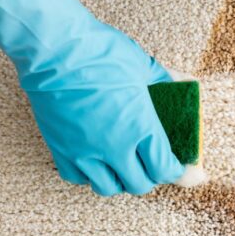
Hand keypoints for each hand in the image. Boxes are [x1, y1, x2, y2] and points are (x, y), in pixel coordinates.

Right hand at [0, 0, 195, 195]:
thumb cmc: (101, 52)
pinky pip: (77, 178)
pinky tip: (95, 160)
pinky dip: (89, 175)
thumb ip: (165, 82)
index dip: (177, 173)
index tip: (180, 169)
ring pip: (108, 188)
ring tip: (124, 165)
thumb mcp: (143, 65)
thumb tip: (180, 85)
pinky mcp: (60, 148)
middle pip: (139, 184)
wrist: (54, 47)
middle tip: (152, 165)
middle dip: (151, 177)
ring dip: (121, 181)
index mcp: (140, 126)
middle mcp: (114, 146)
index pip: (165, 168)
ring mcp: (85, 151)